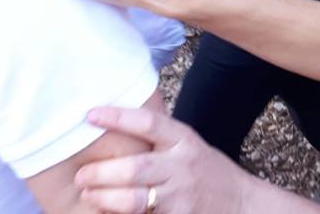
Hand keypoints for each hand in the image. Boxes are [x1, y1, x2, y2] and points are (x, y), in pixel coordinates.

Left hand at [75, 99, 251, 213]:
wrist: (239, 202)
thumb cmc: (204, 168)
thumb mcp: (186, 144)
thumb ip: (158, 137)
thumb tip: (114, 120)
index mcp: (183, 139)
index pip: (148, 123)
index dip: (118, 118)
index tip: (90, 115)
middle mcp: (182, 165)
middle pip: (136, 167)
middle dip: (103, 172)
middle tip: (80, 174)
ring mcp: (180, 196)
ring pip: (136, 200)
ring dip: (106, 198)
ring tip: (87, 194)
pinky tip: (105, 212)